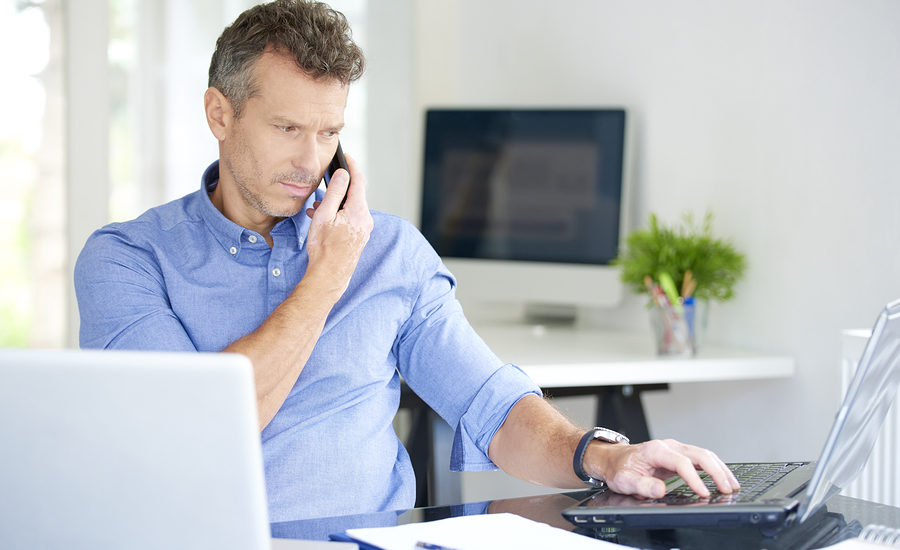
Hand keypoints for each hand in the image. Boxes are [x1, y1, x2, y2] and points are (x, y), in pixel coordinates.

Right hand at [304, 153, 373, 294]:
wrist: (329, 276)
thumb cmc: (324, 248)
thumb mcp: (325, 215)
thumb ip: (335, 192)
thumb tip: (343, 174)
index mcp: (359, 211)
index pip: (359, 181)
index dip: (352, 166)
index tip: (347, 157)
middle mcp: (366, 219)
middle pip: (354, 195)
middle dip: (338, 189)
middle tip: (324, 186)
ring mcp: (364, 229)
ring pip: (350, 208)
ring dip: (335, 204)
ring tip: (316, 208)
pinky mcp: (359, 237)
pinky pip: (350, 219)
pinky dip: (338, 215)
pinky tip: (323, 219)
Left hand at [585, 438, 740, 498]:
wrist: (614, 459)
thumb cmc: (619, 468)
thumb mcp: (623, 480)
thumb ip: (641, 486)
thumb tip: (661, 490)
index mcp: (655, 450)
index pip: (681, 462)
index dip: (694, 478)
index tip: (704, 493)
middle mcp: (668, 446)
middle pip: (699, 454)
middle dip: (716, 472)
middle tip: (728, 489)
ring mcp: (676, 449)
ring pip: (704, 455)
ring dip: (720, 469)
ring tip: (732, 486)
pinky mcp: (680, 455)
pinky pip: (702, 459)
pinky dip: (715, 468)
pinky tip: (723, 479)